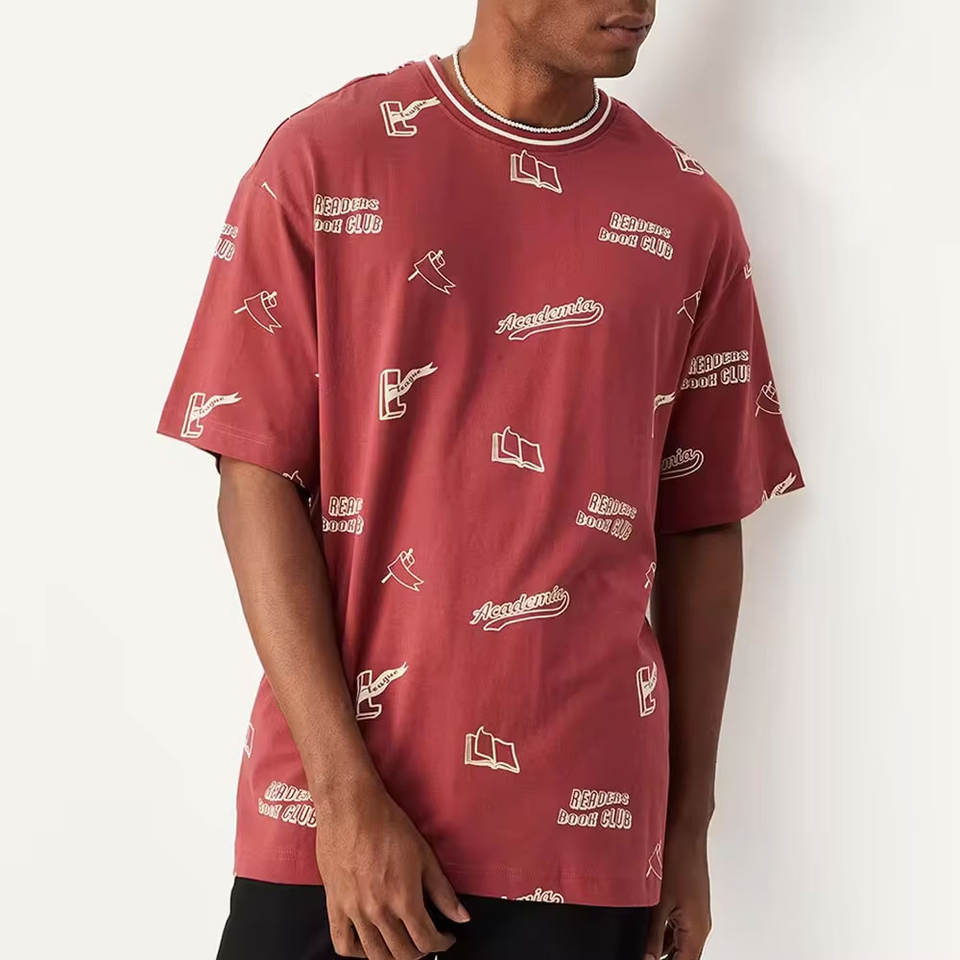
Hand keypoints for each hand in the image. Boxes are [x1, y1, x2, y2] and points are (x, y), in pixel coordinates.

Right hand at [313, 776, 469, 958]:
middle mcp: (379, 911)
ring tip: (401, 945)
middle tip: (425, 940)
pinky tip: (368, 946)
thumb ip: (443, 891)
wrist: (351, 809)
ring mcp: (354, 911)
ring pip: (375, 955)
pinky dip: (357, 953)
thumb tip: (461, 917)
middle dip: (419, 952)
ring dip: (392, 957)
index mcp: (404, 899)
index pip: (426, 940)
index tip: (446, 938)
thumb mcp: (424, 855)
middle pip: (402, 954)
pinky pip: (342, 943)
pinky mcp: (335, 905)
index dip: (441, 943)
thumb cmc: (388, 825)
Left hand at [643, 824, 711, 959]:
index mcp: (696, 930)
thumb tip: (647, 957)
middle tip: (642, 951)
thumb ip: (652, 935)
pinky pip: (676, 924)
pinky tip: (644, 923)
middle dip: (660, 957)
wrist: (685, 829)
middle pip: (681, 955)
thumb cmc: (678, 858)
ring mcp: (695, 912)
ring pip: (677, 940)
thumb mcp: (658, 903)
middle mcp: (700, 924)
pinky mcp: (689, 901)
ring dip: (660, 944)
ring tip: (641, 940)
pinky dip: (662, 929)